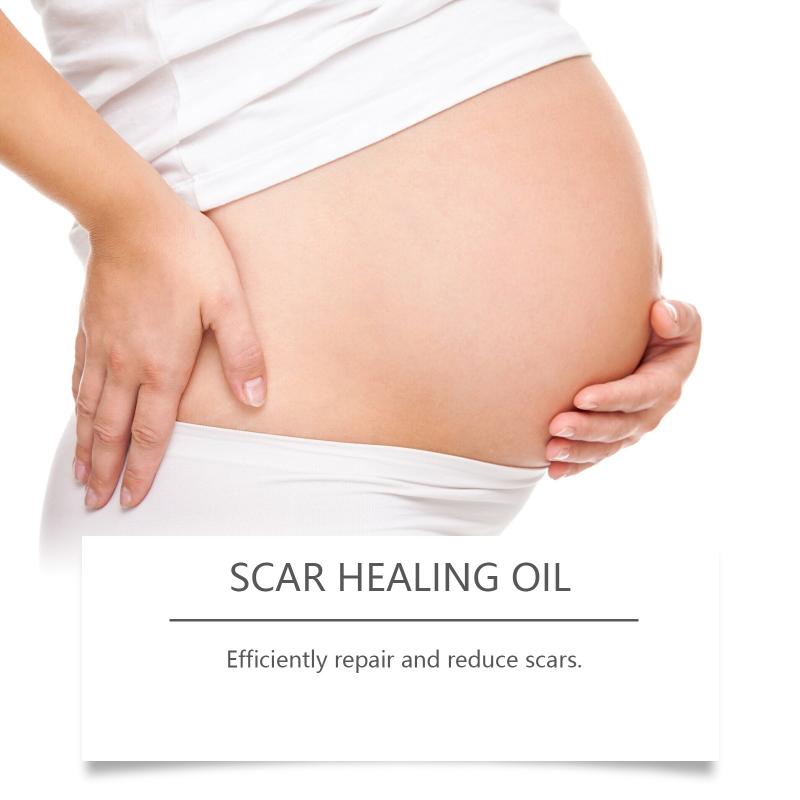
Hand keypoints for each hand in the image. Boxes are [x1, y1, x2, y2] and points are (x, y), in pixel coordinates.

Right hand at [71, 194, 266, 508]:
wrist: (131, 214)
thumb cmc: (185, 254)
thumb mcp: (228, 301)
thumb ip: (243, 353)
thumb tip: (257, 398)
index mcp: (162, 364)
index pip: (151, 432)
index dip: (143, 469)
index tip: (133, 498)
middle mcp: (125, 364)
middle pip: (112, 430)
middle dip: (105, 470)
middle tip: (97, 502)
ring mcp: (102, 346)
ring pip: (89, 410)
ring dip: (85, 447)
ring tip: (80, 475)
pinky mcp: (89, 328)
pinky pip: (78, 379)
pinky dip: (77, 407)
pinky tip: (77, 415)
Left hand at [546, 298, 700, 478]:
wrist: (646, 344)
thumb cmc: (659, 325)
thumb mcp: (680, 318)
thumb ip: (677, 315)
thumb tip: (660, 314)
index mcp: (667, 382)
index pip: (641, 393)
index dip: (613, 397)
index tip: (581, 397)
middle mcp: (651, 411)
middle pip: (620, 426)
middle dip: (589, 429)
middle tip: (557, 426)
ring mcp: (632, 428)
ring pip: (605, 446)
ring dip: (578, 452)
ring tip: (551, 451)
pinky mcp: (614, 437)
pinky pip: (596, 455)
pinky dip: (576, 466)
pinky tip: (554, 472)